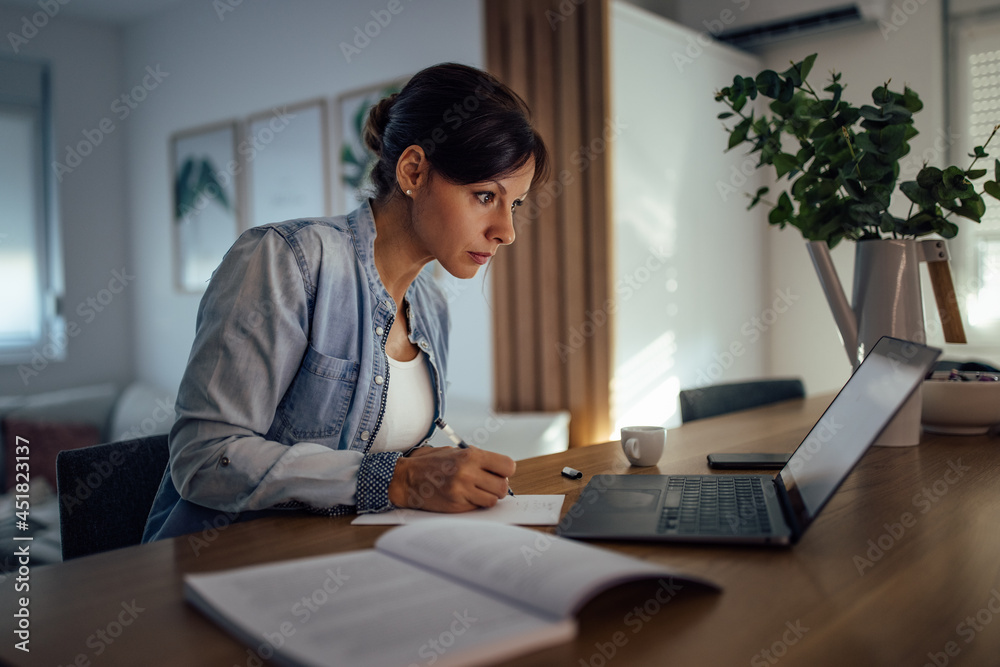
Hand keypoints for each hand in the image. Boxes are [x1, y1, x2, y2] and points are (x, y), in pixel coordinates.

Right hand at [388, 446, 515, 511]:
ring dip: (487, 497)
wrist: (406, 479)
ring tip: (475, 491)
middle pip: (503, 487)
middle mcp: (468, 473)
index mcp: (471, 456)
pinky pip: (477, 507)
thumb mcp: (456, 452)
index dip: (505, 471)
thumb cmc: (431, 463)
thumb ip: (478, 459)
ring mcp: (462, 491)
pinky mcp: (456, 506)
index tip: (499, 472)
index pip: (508, 466)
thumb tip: (500, 470)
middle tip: (487, 484)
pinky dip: (474, 504)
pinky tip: (463, 497)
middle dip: (497, 486)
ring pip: (493, 500)